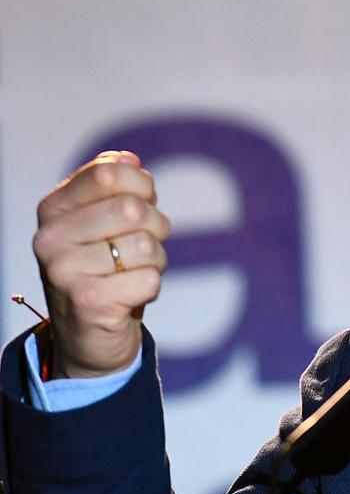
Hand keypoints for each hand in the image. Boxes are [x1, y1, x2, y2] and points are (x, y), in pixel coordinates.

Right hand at [33, 151, 170, 377]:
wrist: (89, 334)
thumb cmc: (105, 267)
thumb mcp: (103, 221)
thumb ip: (114, 187)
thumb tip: (129, 159)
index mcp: (53, 209)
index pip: (109, 172)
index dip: (141, 186)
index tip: (142, 202)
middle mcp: (49, 238)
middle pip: (133, 209)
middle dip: (155, 226)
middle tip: (143, 246)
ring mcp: (64, 272)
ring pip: (146, 246)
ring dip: (155, 261)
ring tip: (132, 273)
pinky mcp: (87, 303)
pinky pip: (149, 279)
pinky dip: (152, 286)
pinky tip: (130, 295)